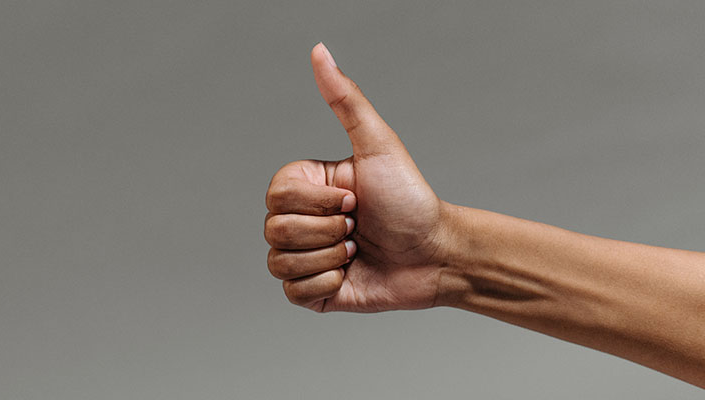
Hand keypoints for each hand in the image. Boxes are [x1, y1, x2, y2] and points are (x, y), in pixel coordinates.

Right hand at [264, 43, 453, 311]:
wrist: (436, 254)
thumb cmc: (410, 199)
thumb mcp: (378, 145)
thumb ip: (345, 99)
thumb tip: (319, 50)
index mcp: (308, 187)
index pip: (276, 195)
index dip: (317, 202)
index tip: (354, 199)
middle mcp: (302, 220)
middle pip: (275, 230)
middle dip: (327, 231)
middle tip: (358, 226)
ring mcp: (305, 257)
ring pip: (280, 262)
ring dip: (328, 259)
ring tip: (356, 250)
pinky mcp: (314, 292)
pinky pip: (292, 293)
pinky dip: (325, 285)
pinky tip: (350, 274)